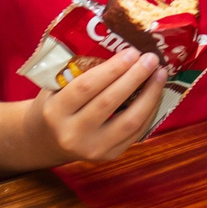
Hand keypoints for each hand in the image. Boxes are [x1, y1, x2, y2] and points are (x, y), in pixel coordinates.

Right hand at [35, 48, 165, 163]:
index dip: (112, 68)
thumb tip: (122, 52)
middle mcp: (72, 134)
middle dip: (135, 77)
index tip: (132, 51)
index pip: (87, 87)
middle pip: (110, 102)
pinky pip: (136, 132)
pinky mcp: (110, 155)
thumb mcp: (55, 88)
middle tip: (151, 58)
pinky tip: (156, 93)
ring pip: (129, 121)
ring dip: (150, 95)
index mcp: (55, 112)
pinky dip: (149, 110)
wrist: (46, 142)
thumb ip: (80, 73)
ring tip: (160, 74)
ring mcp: (93, 148)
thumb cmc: (54, 106)